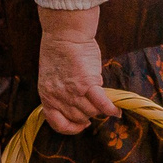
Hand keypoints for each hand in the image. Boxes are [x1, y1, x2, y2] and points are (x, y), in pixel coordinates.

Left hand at [35, 4, 114, 135]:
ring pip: (91, 112)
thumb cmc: (58, 52)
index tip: (80, 124)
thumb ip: (61, 93)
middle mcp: (58, 97)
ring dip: (99, 110)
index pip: (57, 123)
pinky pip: (101, 103)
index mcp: (46, 96)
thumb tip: (78, 105)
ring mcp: (72, 91)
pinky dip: (110, 108)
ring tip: (105, 105)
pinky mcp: (87, 83)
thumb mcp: (51, 78)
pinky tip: (116, 110)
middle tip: (94, 108)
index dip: (71, 128)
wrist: (64, 34)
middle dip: (88, 115)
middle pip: (78, 118)